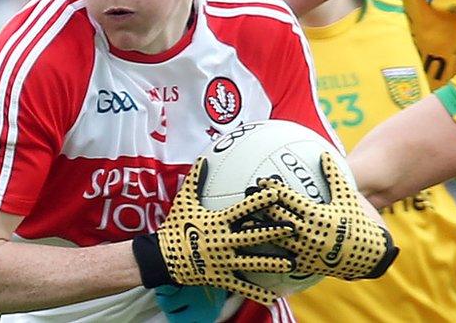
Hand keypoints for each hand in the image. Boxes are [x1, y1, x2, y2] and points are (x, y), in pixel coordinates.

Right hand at [132, 157, 294, 304]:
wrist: (162, 257)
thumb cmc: (176, 226)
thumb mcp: (185, 202)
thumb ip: (196, 180)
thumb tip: (203, 158)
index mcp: (218, 222)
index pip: (243, 209)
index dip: (260, 200)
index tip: (277, 193)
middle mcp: (223, 241)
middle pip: (253, 236)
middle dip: (274, 231)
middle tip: (294, 227)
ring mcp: (223, 261)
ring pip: (253, 262)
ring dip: (273, 262)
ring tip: (292, 262)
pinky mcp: (221, 277)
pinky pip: (241, 287)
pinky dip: (257, 293)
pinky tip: (273, 298)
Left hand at [257, 152, 398, 280]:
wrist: (369, 255)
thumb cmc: (358, 223)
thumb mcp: (348, 197)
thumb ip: (334, 176)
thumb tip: (323, 153)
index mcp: (316, 213)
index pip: (289, 199)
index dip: (274, 189)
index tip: (260, 181)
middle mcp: (307, 231)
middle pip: (277, 217)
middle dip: (260, 206)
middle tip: (245, 196)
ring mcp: (304, 250)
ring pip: (275, 239)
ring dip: (258, 230)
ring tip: (243, 223)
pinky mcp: (304, 265)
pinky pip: (283, 260)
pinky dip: (268, 255)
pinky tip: (255, 251)